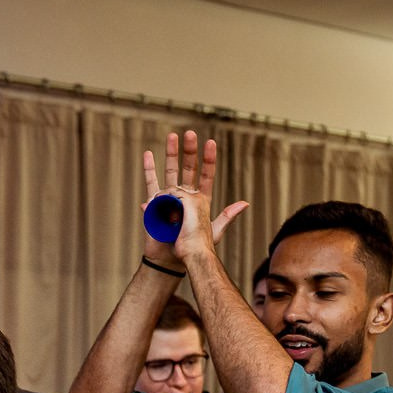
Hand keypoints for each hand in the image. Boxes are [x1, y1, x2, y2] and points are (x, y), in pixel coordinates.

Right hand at [141, 130, 248, 267]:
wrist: (172, 258)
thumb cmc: (193, 247)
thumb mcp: (214, 231)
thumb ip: (227, 216)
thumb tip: (244, 203)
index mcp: (199, 199)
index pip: (205, 175)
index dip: (208, 160)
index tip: (210, 143)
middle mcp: (184, 195)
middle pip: (187, 168)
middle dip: (189, 150)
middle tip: (190, 133)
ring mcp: (168, 197)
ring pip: (170, 170)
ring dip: (170, 153)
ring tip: (172, 136)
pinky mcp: (154, 203)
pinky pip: (151, 183)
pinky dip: (149, 169)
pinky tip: (148, 154)